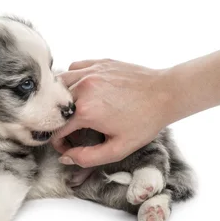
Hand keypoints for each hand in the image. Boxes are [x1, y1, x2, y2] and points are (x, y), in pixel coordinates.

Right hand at [51, 59, 178, 167]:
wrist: (166, 93)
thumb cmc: (144, 122)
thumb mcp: (118, 149)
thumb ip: (87, 157)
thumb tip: (66, 157)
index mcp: (85, 111)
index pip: (55, 129)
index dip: (58, 143)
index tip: (69, 147)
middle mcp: (83, 88)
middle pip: (53, 107)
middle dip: (58, 122)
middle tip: (73, 130)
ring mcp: (89, 72)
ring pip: (59, 84)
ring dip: (61, 100)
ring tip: (74, 110)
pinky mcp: (98, 62)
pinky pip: (73, 69)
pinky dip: (72, 80)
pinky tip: (83, 91)